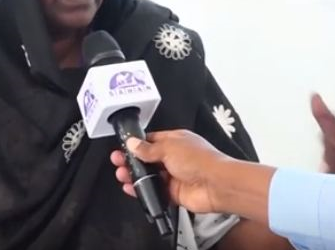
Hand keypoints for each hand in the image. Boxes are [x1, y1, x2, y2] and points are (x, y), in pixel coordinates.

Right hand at [110, 130, 228, 213]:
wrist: (216, 185)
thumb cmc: (201, 160)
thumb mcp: (168, 147)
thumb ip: (148, 148)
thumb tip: (133, 143)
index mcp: (176, 141)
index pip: (152, 140)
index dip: (137, 144)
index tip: (124, 147)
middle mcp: (176, 157)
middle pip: (149, 159)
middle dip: (133, 160)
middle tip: (119, 161)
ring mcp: (175, 175)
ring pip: (150, 176)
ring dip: (136, 176)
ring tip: (122, 174)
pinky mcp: (174, 192)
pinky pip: (155, 191)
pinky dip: (143, 191)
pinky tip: (132, 189)